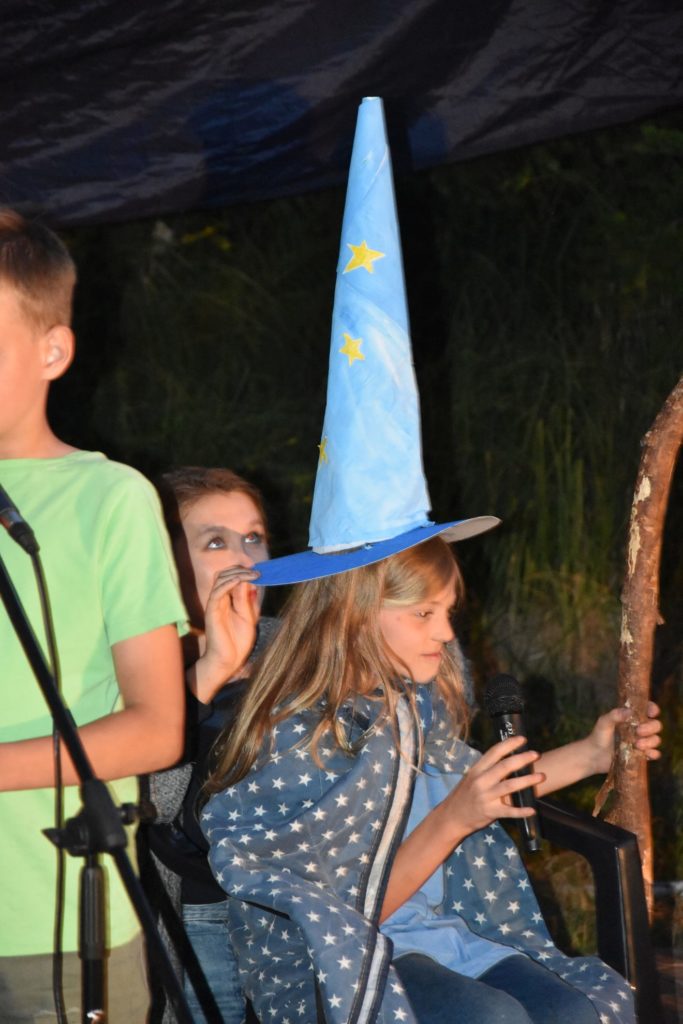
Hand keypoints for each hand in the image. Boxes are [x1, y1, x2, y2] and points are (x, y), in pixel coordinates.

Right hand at [191, 566, 260, 701]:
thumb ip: (248, 601)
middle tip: (256, 571)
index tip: (259, 571)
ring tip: (252, 575)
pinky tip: (241, 581)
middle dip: (240, 569)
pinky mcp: (212, 611)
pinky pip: (218, 591)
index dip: (244, 572)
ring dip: (237, 573)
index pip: (232, 578)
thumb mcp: (249, 617)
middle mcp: (220, 599)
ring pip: (220, 579)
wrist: (229, 661)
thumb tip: (252, 583)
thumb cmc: (238, 642)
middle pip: (224, 574)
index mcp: (228, 600)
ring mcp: (215, 604)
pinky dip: (229, 583)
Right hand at [442, 736, 544, 840]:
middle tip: (536, 754)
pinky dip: (521, 811)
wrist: (451, 817)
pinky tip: (532, 809)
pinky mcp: (490, 812)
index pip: (494, 752)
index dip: (509, 744)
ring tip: (541, 776)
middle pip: (504, 767)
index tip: (522, 739)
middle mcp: (481, 781)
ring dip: (527, 780)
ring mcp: (486, 797)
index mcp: (476, 770)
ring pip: (510, 786)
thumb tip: (507, 759)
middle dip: (522, 759)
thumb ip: (486, 770)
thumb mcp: (471, 778)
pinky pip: (509, 811)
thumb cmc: (464, 796)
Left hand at [586, 702, 661, 773]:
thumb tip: (629, 712)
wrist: (594, 756)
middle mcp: (639, 729)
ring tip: (637, 745)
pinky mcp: (641, 754)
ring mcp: (641, 742)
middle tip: (639, 731)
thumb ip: (615, 715)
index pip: (648, 710)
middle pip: (656, 725)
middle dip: (651, 727)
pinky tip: (646, 754)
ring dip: (651, 741)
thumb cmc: (598, 736)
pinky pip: (655, 754)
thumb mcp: (604, 722)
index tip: (651, 713)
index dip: (653, 709)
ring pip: (656, 739)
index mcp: (632, 718)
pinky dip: (654, 754)